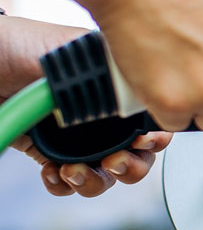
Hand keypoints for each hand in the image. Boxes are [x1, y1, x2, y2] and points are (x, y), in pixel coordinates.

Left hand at [0, 16, 171, 196]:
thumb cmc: (21, 44)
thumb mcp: (75, 50)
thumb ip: (110, 74)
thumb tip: (139, 96)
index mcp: (116, 87)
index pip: (151, 118)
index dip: (156, 135)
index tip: (144, 141)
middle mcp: (101, 114)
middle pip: (138, 153)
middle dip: (132, 166)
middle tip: (114, 163)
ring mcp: (76, 135)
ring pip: (106, 173)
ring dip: (96, 181)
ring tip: (74, 172)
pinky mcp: (48, 152)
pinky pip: (67, 180)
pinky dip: (63, 185)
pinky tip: (52, 172)